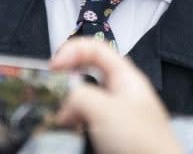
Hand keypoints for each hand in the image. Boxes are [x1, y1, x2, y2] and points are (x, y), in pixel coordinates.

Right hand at [50, 38, 183, 153]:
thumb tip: (61, 106)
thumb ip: (78, 97)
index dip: (72, 50)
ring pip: (82, 103)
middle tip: (49, 90)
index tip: (53, 67)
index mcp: (125, 78)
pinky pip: (83, 125)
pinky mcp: (107, 139)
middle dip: (65, 80)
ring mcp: (113, 118)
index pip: (95, 49)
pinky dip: (70, 127)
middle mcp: (119, 94)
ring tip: (54, 116)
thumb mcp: (105, 110)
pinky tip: (64, 132)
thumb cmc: (143, 142)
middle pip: (86, 75)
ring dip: (66, 107)